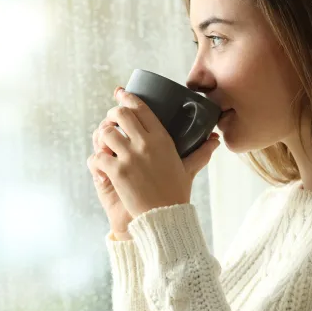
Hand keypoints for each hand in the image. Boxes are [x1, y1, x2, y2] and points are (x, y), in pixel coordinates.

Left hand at [87, 87, 219, 218]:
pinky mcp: (117, 173)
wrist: (165, 217)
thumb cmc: (176, 191)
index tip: (120, 93)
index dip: (127, 97)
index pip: (141, 108)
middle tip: (111, 119)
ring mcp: (129, 158)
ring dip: (102, 136)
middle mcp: (145, 144)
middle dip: (112, 113)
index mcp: (162, 139)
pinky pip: (97, 157)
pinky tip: (100, 164)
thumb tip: (215, 140)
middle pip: (121, 114)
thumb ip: (201, 152)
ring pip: (106, 133)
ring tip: (105, 142)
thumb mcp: (189, 168)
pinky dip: (95, 159)